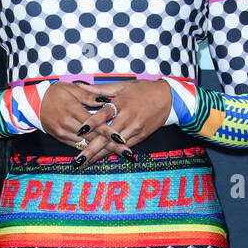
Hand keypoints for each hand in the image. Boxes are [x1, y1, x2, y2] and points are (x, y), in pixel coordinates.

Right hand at [38, 81, 114, 153]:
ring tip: (117, 154)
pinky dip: (89, 149)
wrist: (33, 102)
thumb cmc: (54, 93)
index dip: (108, 131)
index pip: (94, 123)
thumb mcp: (71, 89)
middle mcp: (68, 123)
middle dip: (110, 145)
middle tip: (126, 152)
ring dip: (101, 150)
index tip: (120, 138)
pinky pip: (77, 146)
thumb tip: (105, 101)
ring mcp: (63, 132)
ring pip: (85, 144)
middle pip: (92, 137)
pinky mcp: (60, 138)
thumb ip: (89, 95)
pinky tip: (100, 154)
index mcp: (72, 109)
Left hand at [41, 79, 172, 166]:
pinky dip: (113, 153)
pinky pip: (124, 146)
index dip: (92, 123)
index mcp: (122, 103)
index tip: (79, 131)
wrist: (168, 98)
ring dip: (100, 154)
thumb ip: (99, 89)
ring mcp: (135, 128)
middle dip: (92, 148)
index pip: (104, 114)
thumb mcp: (122, 86)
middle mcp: (128, 117)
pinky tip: (101, 158)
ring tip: (86, 162)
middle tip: (79, 159)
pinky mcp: (141, 136)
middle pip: (107, 135)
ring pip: (115, 144)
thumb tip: (80, 85)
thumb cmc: (143, 90)